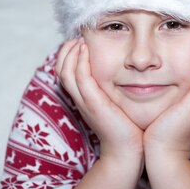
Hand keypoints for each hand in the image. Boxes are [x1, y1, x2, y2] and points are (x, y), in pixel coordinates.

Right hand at [55, 39, 144, 162]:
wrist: (129, 151)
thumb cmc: (129, 129)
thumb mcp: (118, 104)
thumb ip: (115, 90)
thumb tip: (128, 74)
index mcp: (84, 99)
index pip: (66, 73)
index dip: (68, 55)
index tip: (79, 42)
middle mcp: (80, 99)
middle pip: (60, 69)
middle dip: (65, 51)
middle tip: (76, 37)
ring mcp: (85, 102)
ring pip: (66, 72)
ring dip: (70, 52)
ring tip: (79, 39)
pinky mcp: (93, 104)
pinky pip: (80, 78)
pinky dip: (79, 61)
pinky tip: (85, 49)